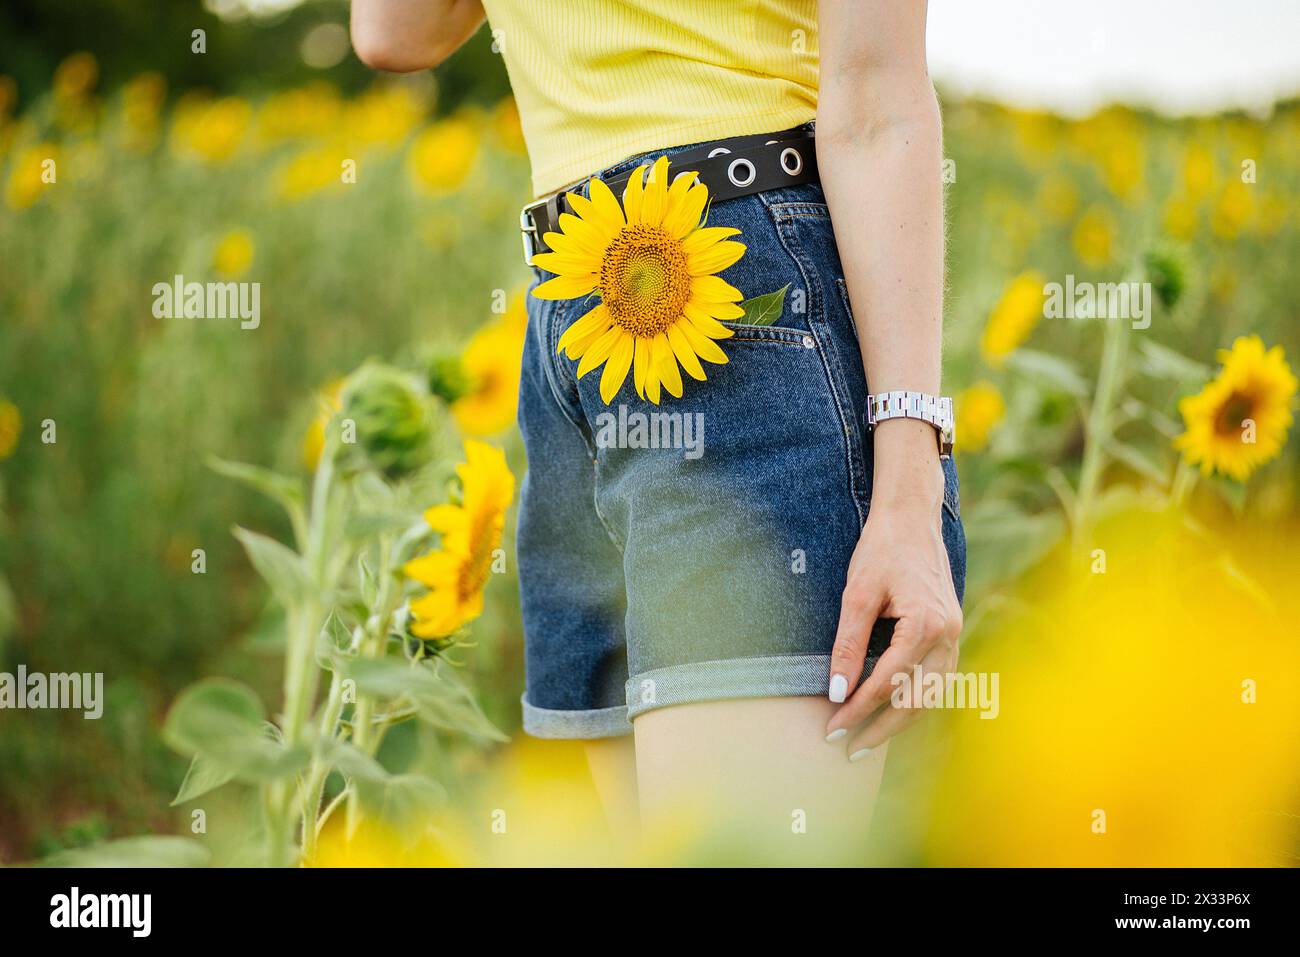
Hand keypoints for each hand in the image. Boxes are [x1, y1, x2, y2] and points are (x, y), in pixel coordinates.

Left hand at [824, 456, 961, 759]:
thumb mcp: (856, 594)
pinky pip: (938, 679)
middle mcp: (948, 634)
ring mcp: (955, 634)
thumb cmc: (881, 549)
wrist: (912, 516)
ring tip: (867, 740)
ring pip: (932, 695)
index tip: (832, 728)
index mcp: (926, 624)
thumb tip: (836, 691)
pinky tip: (891, 712)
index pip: (887, 683)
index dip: (858, 710)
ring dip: (900, 721)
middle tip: (847, 749)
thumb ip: (847, 644)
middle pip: (916, 700)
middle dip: (881, 729)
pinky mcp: (951, 631)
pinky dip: (915, 700)